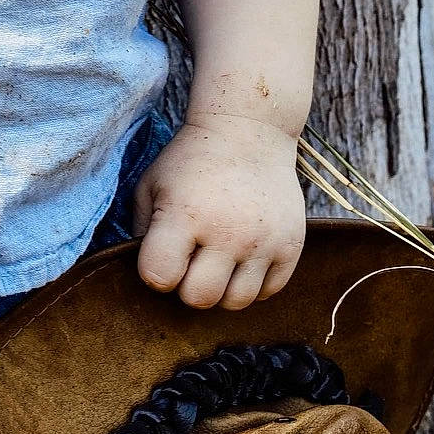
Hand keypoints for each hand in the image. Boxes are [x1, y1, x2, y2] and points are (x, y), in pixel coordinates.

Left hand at [131, 114, 305, 309]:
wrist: (249, 130)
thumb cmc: (192, 161)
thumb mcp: (152, 184)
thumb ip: (142, 230)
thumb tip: (147, 273)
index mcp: (185, 215)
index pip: (159, 275)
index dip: (155, 272)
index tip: (162, 254)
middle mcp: (228, 232)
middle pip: (199, 298)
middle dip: (188, 286)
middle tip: (191, 261)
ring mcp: (264, 241)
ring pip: (237, 302)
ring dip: (222, 289)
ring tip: (217, 261)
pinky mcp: (291, 246)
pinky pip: (268, 292)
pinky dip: (252, 283)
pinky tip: (243, 257)